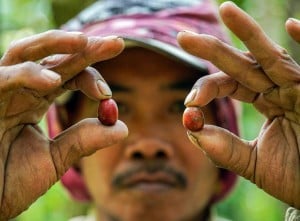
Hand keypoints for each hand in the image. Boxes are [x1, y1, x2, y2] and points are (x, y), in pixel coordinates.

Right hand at [0, 30, 127, 218]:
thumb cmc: (9, 180)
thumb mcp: (55, 159)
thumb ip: (84, 141)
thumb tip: (123, 128)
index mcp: (35, 101)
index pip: (68, 75)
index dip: (91, 77)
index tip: (108, 94)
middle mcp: (20, 91)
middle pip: (53, 58)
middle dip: (84, 48)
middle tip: (116, 42)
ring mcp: (0, 92)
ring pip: (24, 54)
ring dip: (55, 44)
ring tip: (84, 41)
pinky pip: (3, 79)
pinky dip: (27, 75)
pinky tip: (53, 81)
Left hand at [177, 2, 299, 207]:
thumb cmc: (296, 177)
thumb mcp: (253, 164)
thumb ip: (223, 149)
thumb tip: (192, 129)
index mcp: (265, 100)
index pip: (230, 82)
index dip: (207, 87)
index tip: (189, 102)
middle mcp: (280, 88)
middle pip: (242, 63)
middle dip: (212, 49)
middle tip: (182, 37)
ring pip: (272, 57)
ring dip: (249, 33)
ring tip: (226, 10)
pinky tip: (292, 24)